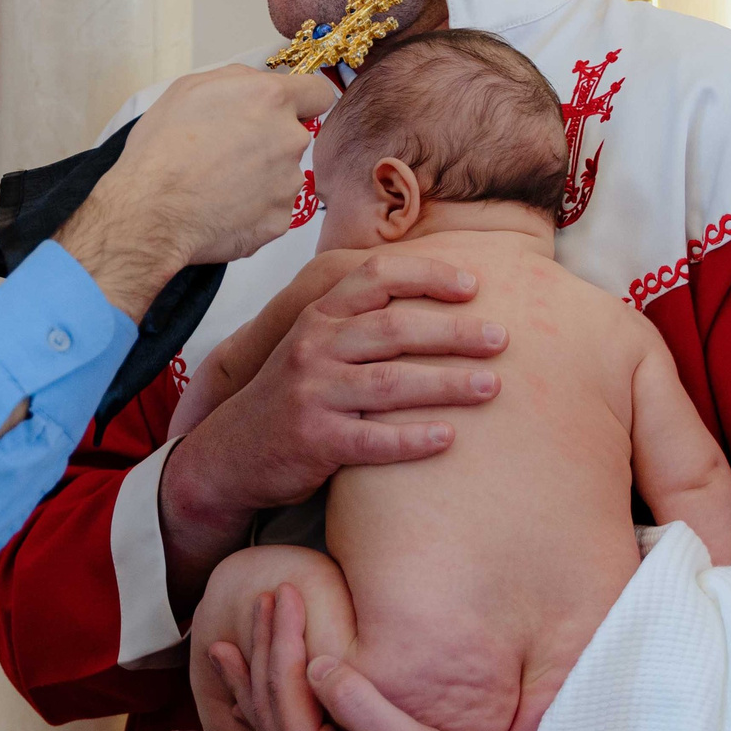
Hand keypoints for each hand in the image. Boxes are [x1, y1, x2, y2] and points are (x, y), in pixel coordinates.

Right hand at [54, 65, 336, 318]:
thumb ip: (238, 80)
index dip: (302, 102)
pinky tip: (222, 210)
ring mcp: (288, 184)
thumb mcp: (189, 88)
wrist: (150, 211)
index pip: (319, 93)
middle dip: (271, 142)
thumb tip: (259, 87)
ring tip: (220, 185)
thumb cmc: (162, 146)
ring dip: (262, 178)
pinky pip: (273, 210)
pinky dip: (254, 210)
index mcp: (271, 100)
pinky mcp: (280, 222)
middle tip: (230, 154)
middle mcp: (290, 140)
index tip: (284, 113)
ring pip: (285, 176)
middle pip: (296, 137)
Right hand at [157, 253, 501, 605]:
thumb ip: (360, 322)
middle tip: (502, 339)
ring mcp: (312, 394)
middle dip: (454, 332)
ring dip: (448, 384)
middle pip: (395, 329)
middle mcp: (314, 347)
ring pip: (391, 384)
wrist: (229, 455)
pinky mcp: (313, 441)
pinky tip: (449, 438)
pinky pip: (373, 440)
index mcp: (319, 316)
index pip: (377, 277)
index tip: (474, 286)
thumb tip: (440, 302)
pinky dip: (413, 439)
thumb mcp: (315, 346)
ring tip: (492, 387)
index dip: (428, 275)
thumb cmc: (295, 397)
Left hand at [210, 584, 525, 730]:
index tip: (286, 591)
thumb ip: (354, 699)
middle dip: (260, 648)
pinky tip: (248, 700)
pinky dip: (264, 709)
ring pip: (269, 721)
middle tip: (257, 598)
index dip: (284, 635)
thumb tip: (315, 663)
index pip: (285, 688)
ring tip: (223, 649)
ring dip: (250, 679)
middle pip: (267, 703)